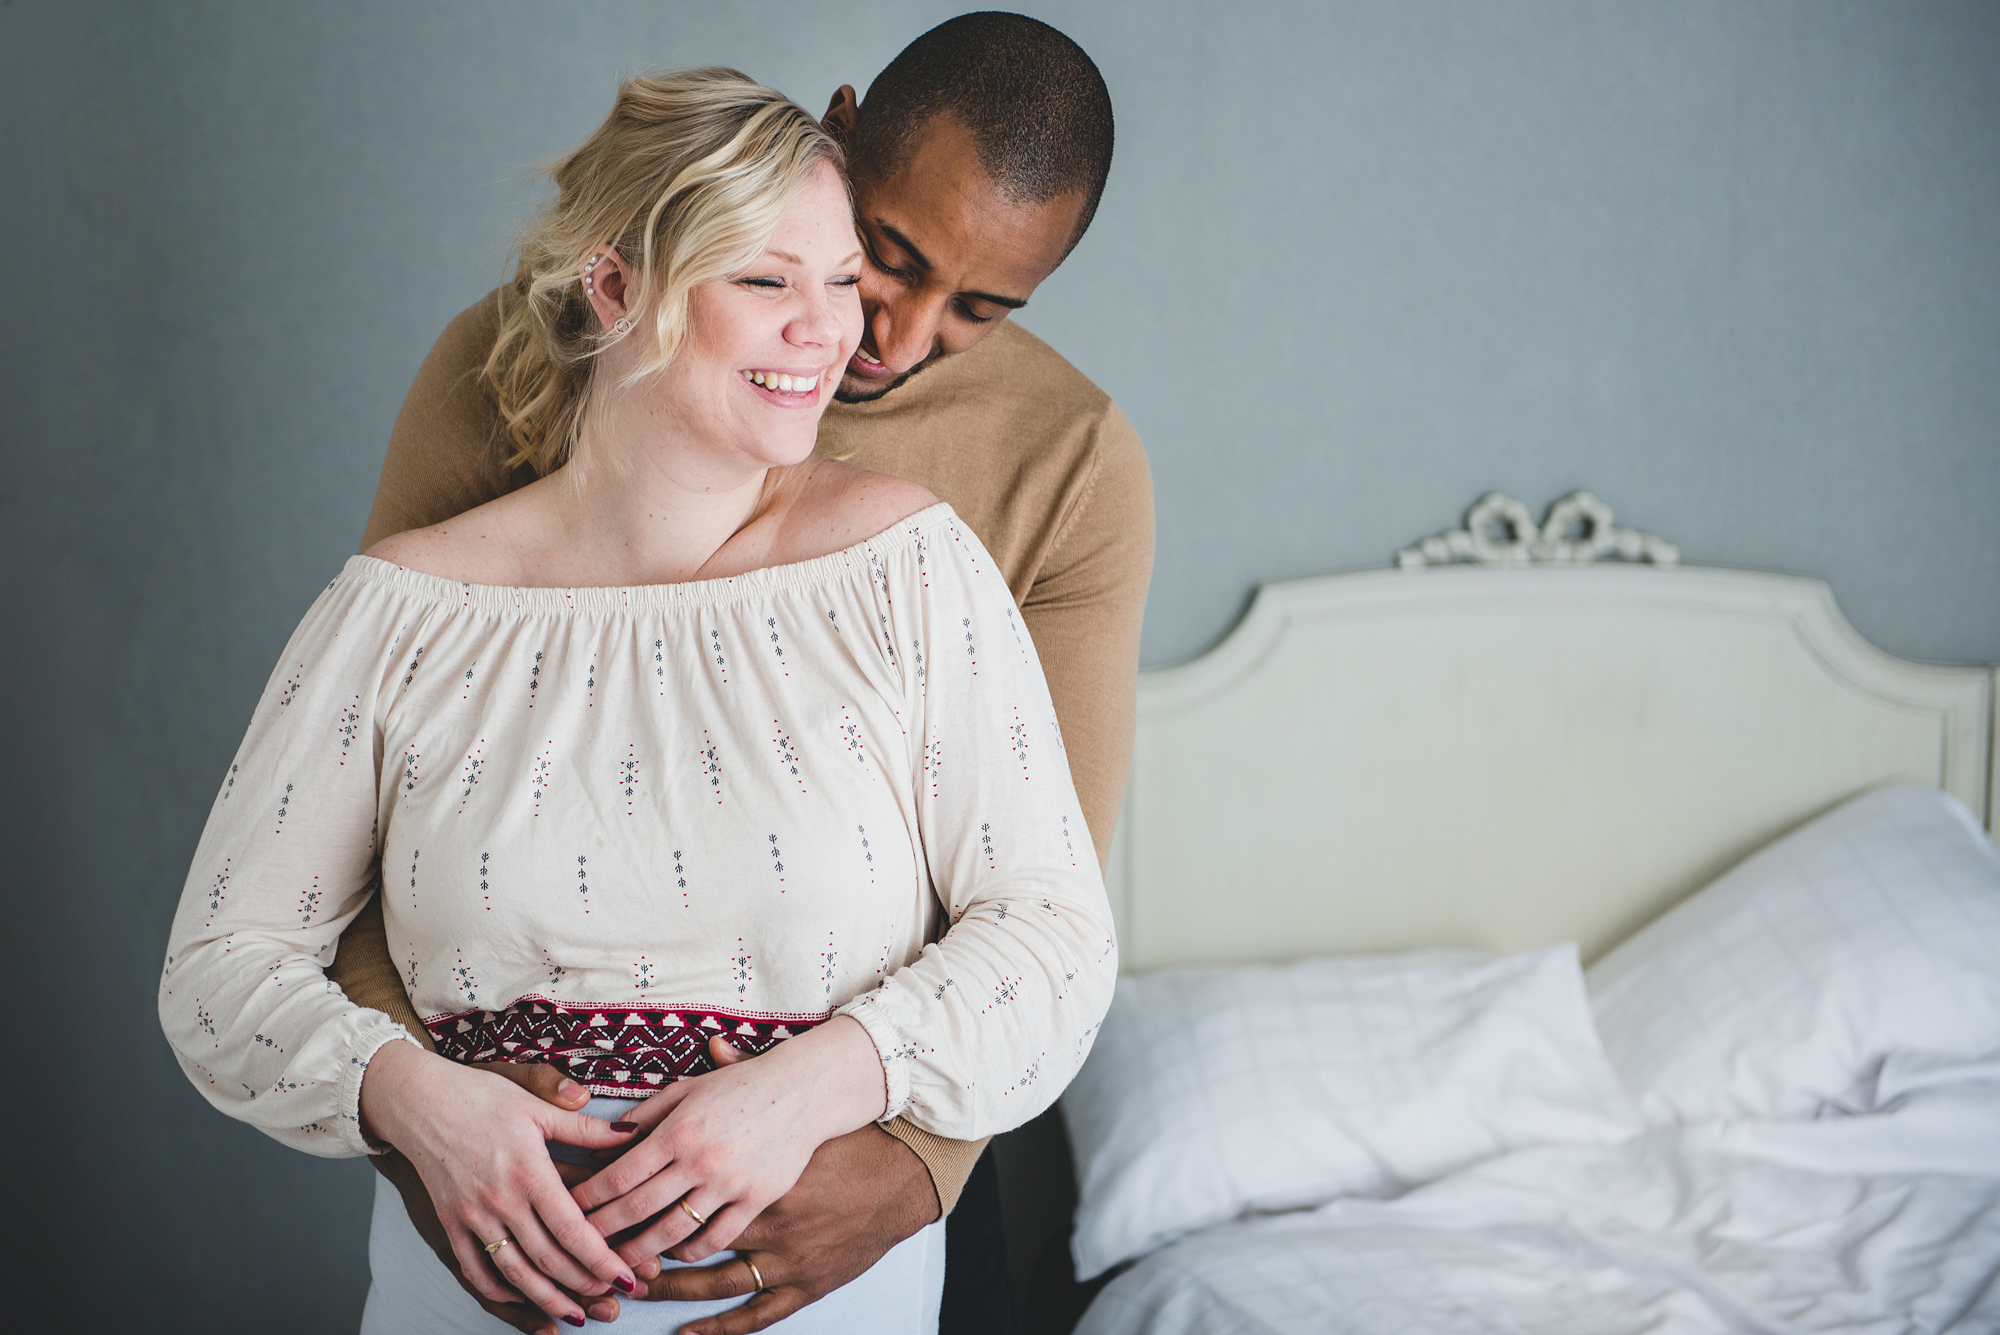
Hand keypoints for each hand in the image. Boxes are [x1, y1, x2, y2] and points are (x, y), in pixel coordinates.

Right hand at [359, 1041, 641, 1328]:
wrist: (418, 1099)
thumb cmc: (481, 1095)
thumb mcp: (536, 1104)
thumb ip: (585, 1126)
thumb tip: (632, 1132)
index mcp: (529, 1171)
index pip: (572, 1229)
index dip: (601, 1259)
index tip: (626, 1277)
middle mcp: (501, 1201)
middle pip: (547, 1259)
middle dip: (583, 1284)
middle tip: (612, 1299)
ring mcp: (472, 1216)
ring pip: (513, 1272)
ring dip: (546, 1298)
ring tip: (574, 1314)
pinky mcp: (449, 1222)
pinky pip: (474, 1267)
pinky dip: (498, 1288)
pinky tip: (520, 1296)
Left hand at [570, 1016, 889, 1269]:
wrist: (804, 1090)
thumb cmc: (743, 1084)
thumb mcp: (689, 1088)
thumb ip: (647, 1115)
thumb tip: (607, 1140)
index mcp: (678, 1129)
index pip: (620, 1175)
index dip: (589, 1198)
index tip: (568, 1209)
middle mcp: (700, 1160)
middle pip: (637, 1209)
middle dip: (602, 1231)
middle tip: (579, 1245)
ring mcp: (730, 1183)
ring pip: (672, 1232)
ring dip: (640, 1252)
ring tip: (618, 1263)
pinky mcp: (757, 1200)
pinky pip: (716, 1238)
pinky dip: (689, 1251)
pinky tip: (673, 1254)